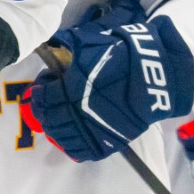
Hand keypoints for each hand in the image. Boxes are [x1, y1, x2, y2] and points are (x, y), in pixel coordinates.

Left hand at [25, 9, 193, 161]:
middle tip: (45, 106)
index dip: (38, 94)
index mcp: (72, 87)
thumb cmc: (122, 55)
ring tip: (57, 121)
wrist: (155, 74)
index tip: (41, 89)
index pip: (43, 98)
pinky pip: (83, 152)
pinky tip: (71, 137)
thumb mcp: (91, 41)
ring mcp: (94, 129)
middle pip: (50, 120)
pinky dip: (72, 147)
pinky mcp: (109, 141)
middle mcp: (80, 111)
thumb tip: (53, 43)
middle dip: (43, 113)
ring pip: (63, 138)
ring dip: (55, 130)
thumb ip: (67, 42)